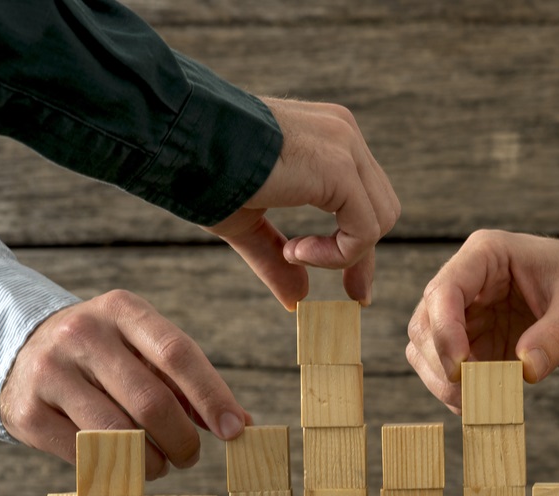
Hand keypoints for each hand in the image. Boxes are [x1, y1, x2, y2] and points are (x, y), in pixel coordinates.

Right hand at [0, 290, 249, 478]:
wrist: (17, 350)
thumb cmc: (103, 355)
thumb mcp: (142, 349)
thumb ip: (188, 382)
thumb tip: (240, 423)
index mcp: (122, 310)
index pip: (178, 353)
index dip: (211, 395)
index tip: (234, 430)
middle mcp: (82, 334)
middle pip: (151, 401)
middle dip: (182, 439)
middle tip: (191, 456)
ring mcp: (49, 372)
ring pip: (118, 434)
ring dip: (151, 461)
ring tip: (159, 464)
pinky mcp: (27, 411)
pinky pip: (84, 454)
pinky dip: (114, 469)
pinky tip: (124, 468)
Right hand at [206, 98, 399, 309]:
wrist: (178, 138)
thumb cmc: (200, 171)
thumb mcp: (247, 220)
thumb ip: (277, 257)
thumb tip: (299, 300)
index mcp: (326, 137)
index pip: (363, 198)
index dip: (358, 247)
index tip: (354, 290)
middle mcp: (342, 133)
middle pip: (380, 209)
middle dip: (361, 256)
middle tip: (348, 293)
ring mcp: (344, 145)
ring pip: (380, 220)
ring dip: (342, 254)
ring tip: (292, 253)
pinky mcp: (339, 166)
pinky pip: (364, 229)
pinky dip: (337, 254)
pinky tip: (295, 251)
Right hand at [407, 231, 558, 413]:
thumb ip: (555, 334)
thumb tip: (527, 370)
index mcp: (485, 255)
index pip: (445, 290)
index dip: (444, 330)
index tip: (460, 368)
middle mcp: (465, 282)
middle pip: (426, 322)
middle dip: (440, 362)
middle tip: (470, 396)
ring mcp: (463, 313)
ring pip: (426, 348)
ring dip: (442, 381)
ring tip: (476, 405)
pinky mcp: (469, 340)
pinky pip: (445, 368)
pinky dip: (455, 391)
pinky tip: (479, 405)